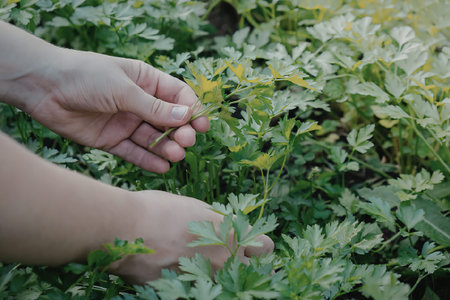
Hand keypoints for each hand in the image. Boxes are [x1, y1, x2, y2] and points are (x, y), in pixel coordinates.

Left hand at [25, 49, 208, 172]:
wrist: (44, 87)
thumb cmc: (86, 76)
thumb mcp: (124, 89)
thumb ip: (154, 107)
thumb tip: (187, 116)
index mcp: (146, 81)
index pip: (178, 96)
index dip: (192, 110)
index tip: (202, 125)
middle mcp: (139, 102)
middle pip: (169, 120)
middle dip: (180, 131)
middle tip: (186, 141)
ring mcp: (126, 122)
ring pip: (153, 138)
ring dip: (167, 147)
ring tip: (176, 156)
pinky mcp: (112, 139)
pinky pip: (134, 152)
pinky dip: (148, 160)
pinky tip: (162, 167)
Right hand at [109, 191, 273, 283]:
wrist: (125, 228)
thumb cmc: (159, 209)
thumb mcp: (195, 207)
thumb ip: (217, 220)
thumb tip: (224, 225)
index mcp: (230, 234)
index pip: (266, 247)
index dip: (259, 245)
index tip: (250, 245)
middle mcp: (224, 260)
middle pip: (255, 272)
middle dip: (246, 267)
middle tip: (229, 261)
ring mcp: (205, 280)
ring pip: (227, 286)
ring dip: (219, 278)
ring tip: (196, 266)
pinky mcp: (184, 292)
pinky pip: (197, 292)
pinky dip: (192, 286)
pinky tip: (177, 274)